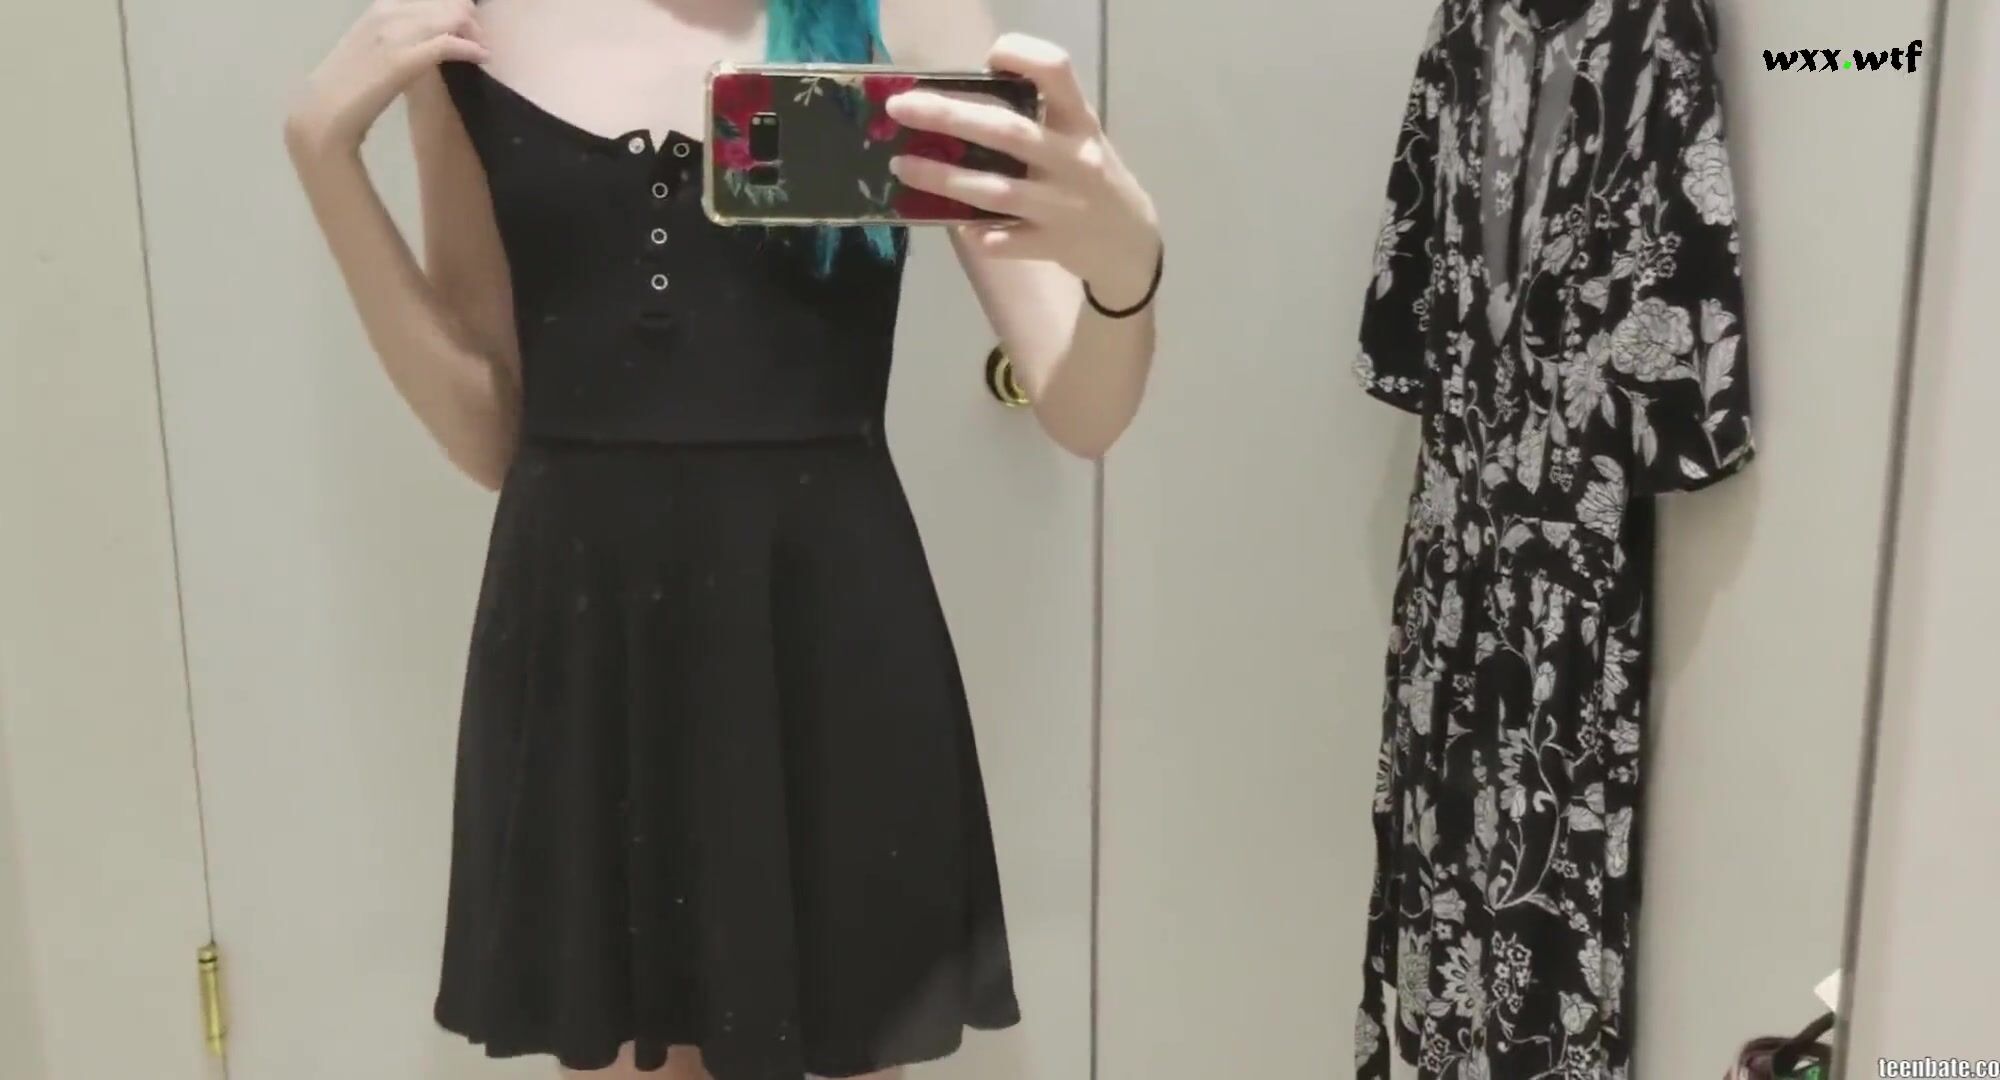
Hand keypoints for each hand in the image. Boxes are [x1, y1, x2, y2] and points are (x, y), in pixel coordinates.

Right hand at [284, 0, 489, 157]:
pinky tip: (482, 57)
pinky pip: (448, 45)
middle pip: (446, 3)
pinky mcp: (403, 60)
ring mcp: (394, 34)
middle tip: (479, 38)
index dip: (453, 7)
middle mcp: (387, 13)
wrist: (324, 113)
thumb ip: (397, 35)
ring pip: (451, 18)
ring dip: (474, 32)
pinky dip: (470, 49)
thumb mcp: (373, 47)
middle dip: (469, 18)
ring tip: (482, 48)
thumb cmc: (350, 85)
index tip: (465, 25)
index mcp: (379, 8)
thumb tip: (428, 35)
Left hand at [885, 34, 1161, 307]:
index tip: (988, 57)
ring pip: (996, 190)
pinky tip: (954, 225)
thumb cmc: (1091, 177)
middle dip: (949, 116)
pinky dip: (978, 233)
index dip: (1021, 55)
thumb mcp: (1080, 136)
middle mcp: (1073, 159)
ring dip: (944, 179)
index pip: (1057, 72)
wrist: (1131, 244)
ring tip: (902, 166)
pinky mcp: (1053, 245)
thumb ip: (1040, 115)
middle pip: (1007, 131)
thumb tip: (962, 100)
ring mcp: (1063, 206)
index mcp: (1079, 122)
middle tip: (900, 108)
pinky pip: (1006, 241)